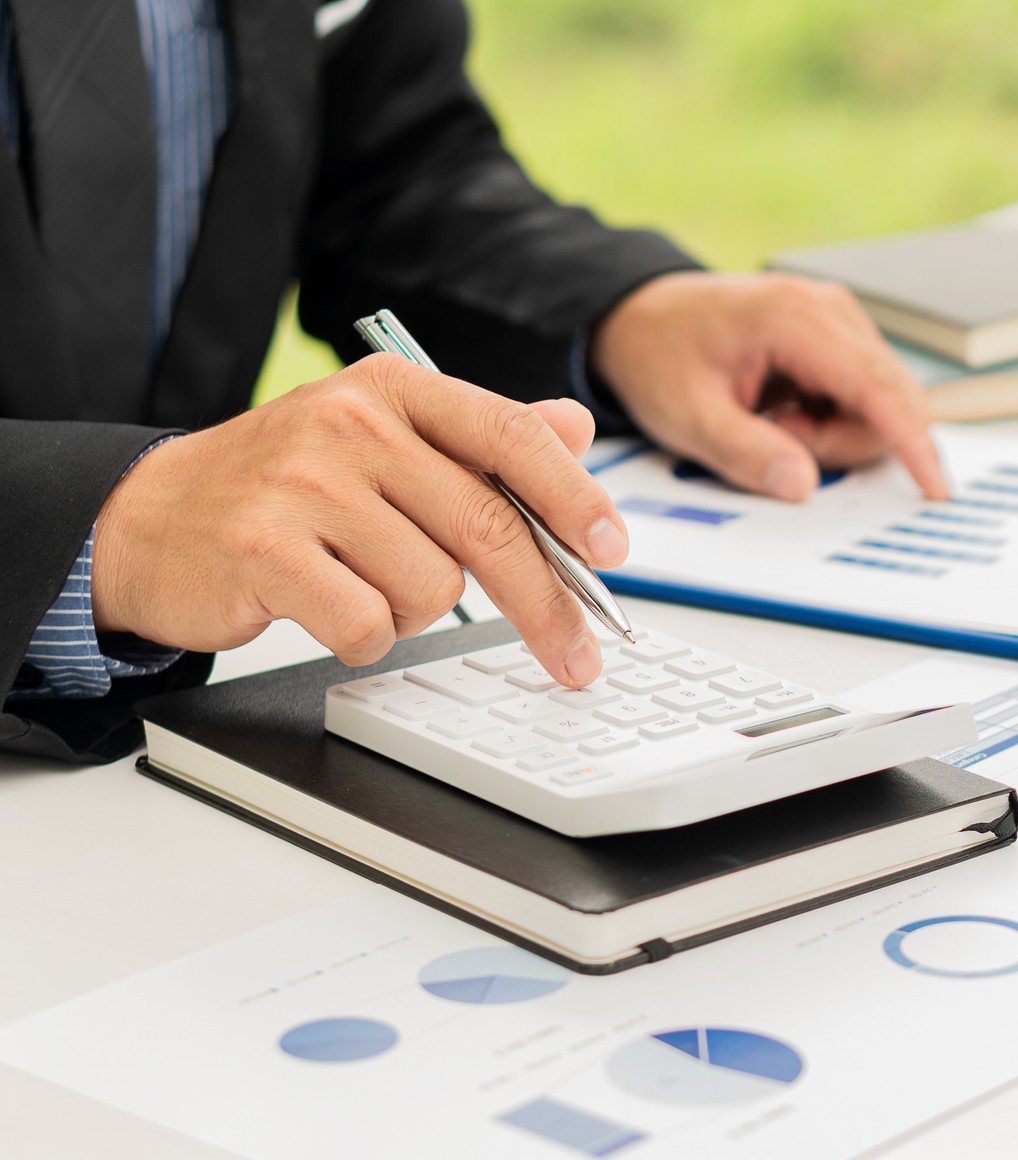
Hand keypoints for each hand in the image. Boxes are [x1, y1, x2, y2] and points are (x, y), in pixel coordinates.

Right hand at [92, 355, 627, 685]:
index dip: (574, 497)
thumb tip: (575, 427)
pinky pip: (368, 624)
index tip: (614, 551)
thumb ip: (481, 440)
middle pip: (490, 529)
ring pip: (433, 588)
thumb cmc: (286, 487)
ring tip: (363, 582)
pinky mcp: (264, 550)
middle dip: (545, 605)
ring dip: (415, 610)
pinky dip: (363, 636)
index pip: (512, 436)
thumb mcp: (385, 443)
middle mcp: (352, 424)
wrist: (148, 519)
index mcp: (395, 391)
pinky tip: (328, 608)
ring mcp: (304, 485)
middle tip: (575, 656)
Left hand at [588, 271, 947, 501]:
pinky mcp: (838, 340)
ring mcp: (839, 322)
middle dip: (841, 442)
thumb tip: (802, 484)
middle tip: (776, 439)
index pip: (877, 388)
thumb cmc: (659, 354)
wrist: (637, 316)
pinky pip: (862, 397)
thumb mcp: (687, 415)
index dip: (911, 442)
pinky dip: (831, 421)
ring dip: (834, 433)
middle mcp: (830, 311)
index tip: (934, 486)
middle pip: (890, 400)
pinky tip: (785, 413)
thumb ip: (744, 452)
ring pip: (881, 403)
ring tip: (772, 422)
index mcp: (796, 318)